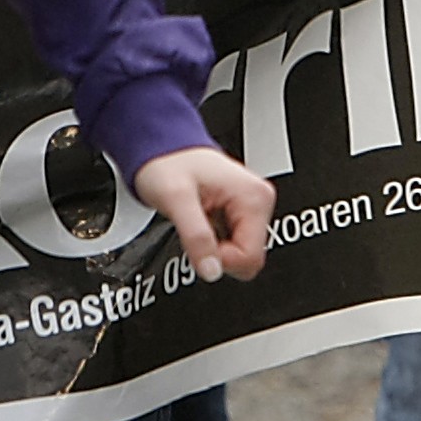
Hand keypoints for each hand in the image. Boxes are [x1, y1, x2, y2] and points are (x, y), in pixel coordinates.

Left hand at [135, 145, 273, 283]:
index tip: (198, 240)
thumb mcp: (176, 199)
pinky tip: (202, 221)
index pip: (250, 258)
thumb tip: (211, 270)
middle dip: (218, 253)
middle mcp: (259, 202)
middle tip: (196, 227)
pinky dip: (214, 241)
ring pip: (240, 254)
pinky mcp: (242, 214)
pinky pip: (233, 245)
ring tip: (198, 220)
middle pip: (248, 258)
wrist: (161, 150)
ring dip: (214, 246)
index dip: (220, 259)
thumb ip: (195, 236)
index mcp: (254, 198)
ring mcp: (252, 208)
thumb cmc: (168, 164)